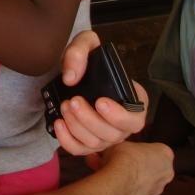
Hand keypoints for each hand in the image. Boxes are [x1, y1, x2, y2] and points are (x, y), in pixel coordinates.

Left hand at [54, 31, 148, 155]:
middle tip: (73, 101)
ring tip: (64, 106)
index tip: (100, 102)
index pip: (136, 119)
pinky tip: (59, 123)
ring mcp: (105, 135)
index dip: (119, 116)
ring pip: (95, 143)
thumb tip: (71, 78)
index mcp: (133, 101)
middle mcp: (122, 123)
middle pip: (113, 134)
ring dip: (77, 127)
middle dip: (90, 120)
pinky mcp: (86, 142)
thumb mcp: (85, 44)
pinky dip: (67, 140)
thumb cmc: (86, 59)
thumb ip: (80, 51)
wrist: (72, 71)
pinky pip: (78, 150)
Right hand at [96, 140, 173, 194]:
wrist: (118, 179)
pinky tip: (117, 185)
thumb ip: (129, 146)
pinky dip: (129, 190)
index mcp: (165, 153)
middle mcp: (167, 172)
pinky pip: (137, 193)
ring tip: (119, 174)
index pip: (156, 149)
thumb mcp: (123, 142)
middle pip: (154, 167)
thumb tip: (120, 149)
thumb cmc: (123, 156)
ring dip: (136, 179)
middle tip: (125, 162)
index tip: (131, 150)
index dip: (141, 150)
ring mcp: (157, 189)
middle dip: (141, 166)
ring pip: (147, 182)